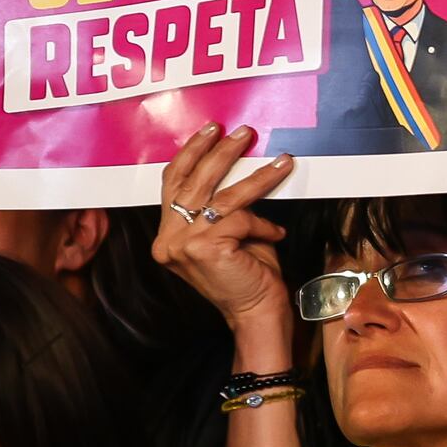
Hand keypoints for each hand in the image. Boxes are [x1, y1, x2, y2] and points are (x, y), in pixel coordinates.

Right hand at [154, 124, 301, 362]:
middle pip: (193, 181)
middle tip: (243, 133)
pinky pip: (240, 218)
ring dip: (254, 174)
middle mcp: (167, 239)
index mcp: (166, 235)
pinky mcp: (205, 247)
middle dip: (220, 152)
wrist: (256, 316)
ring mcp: (182, 244)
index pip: (172, 182)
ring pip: (221, 195)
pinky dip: (264, 224)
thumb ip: (218, 206)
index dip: (191, 153)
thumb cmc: (246, 275)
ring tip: (279, 161)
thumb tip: (235, 162)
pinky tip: (276, 234)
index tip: (211, 131)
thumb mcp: (226, 234)